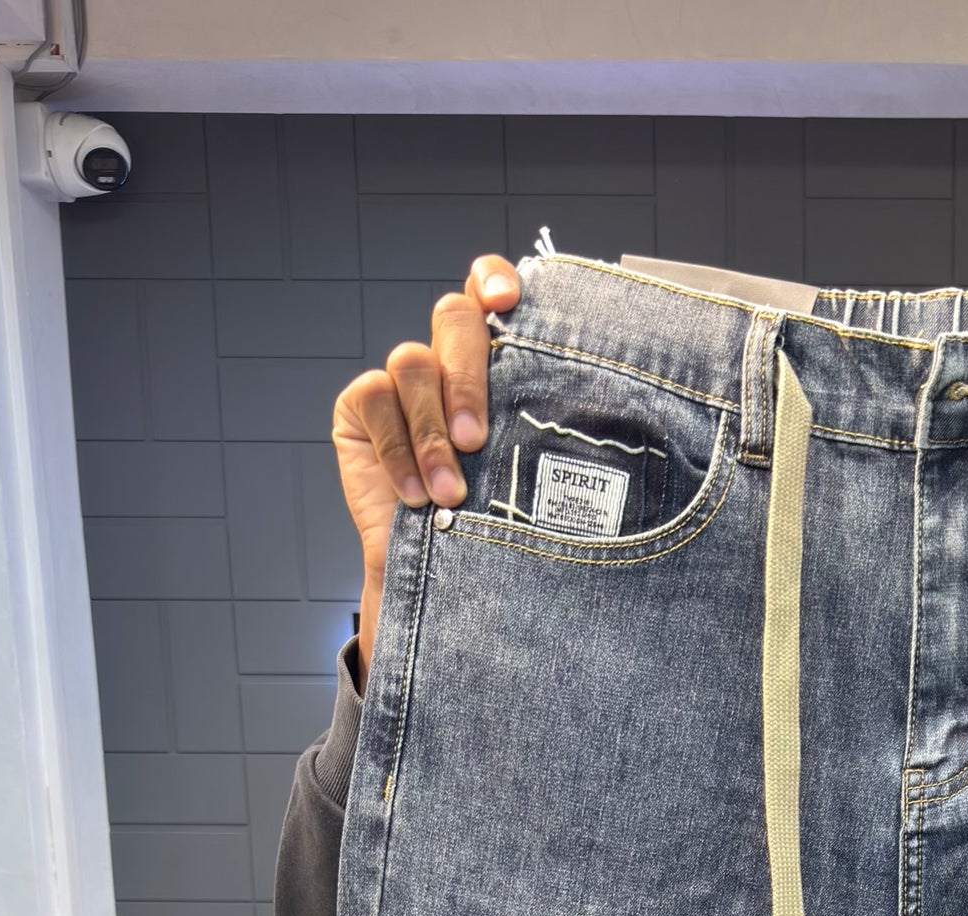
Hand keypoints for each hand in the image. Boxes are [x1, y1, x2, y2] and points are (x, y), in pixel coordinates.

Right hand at [333, 254, 524, 672]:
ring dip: (433, 433)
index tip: (509, 299)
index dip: (493, 280)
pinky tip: (417, 495)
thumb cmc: (501, 527)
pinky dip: (400, 451)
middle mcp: (447, 359)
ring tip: (451, 493)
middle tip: (477, 440)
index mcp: (496, 362)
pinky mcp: (362, 407)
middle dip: (468, 378)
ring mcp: (401, 381)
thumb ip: (544, 427)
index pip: (489, 292)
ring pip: (413, 363)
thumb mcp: (532, 473)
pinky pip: (376, 401)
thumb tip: (605, 409)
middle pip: (454, 319)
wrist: (449, 584)